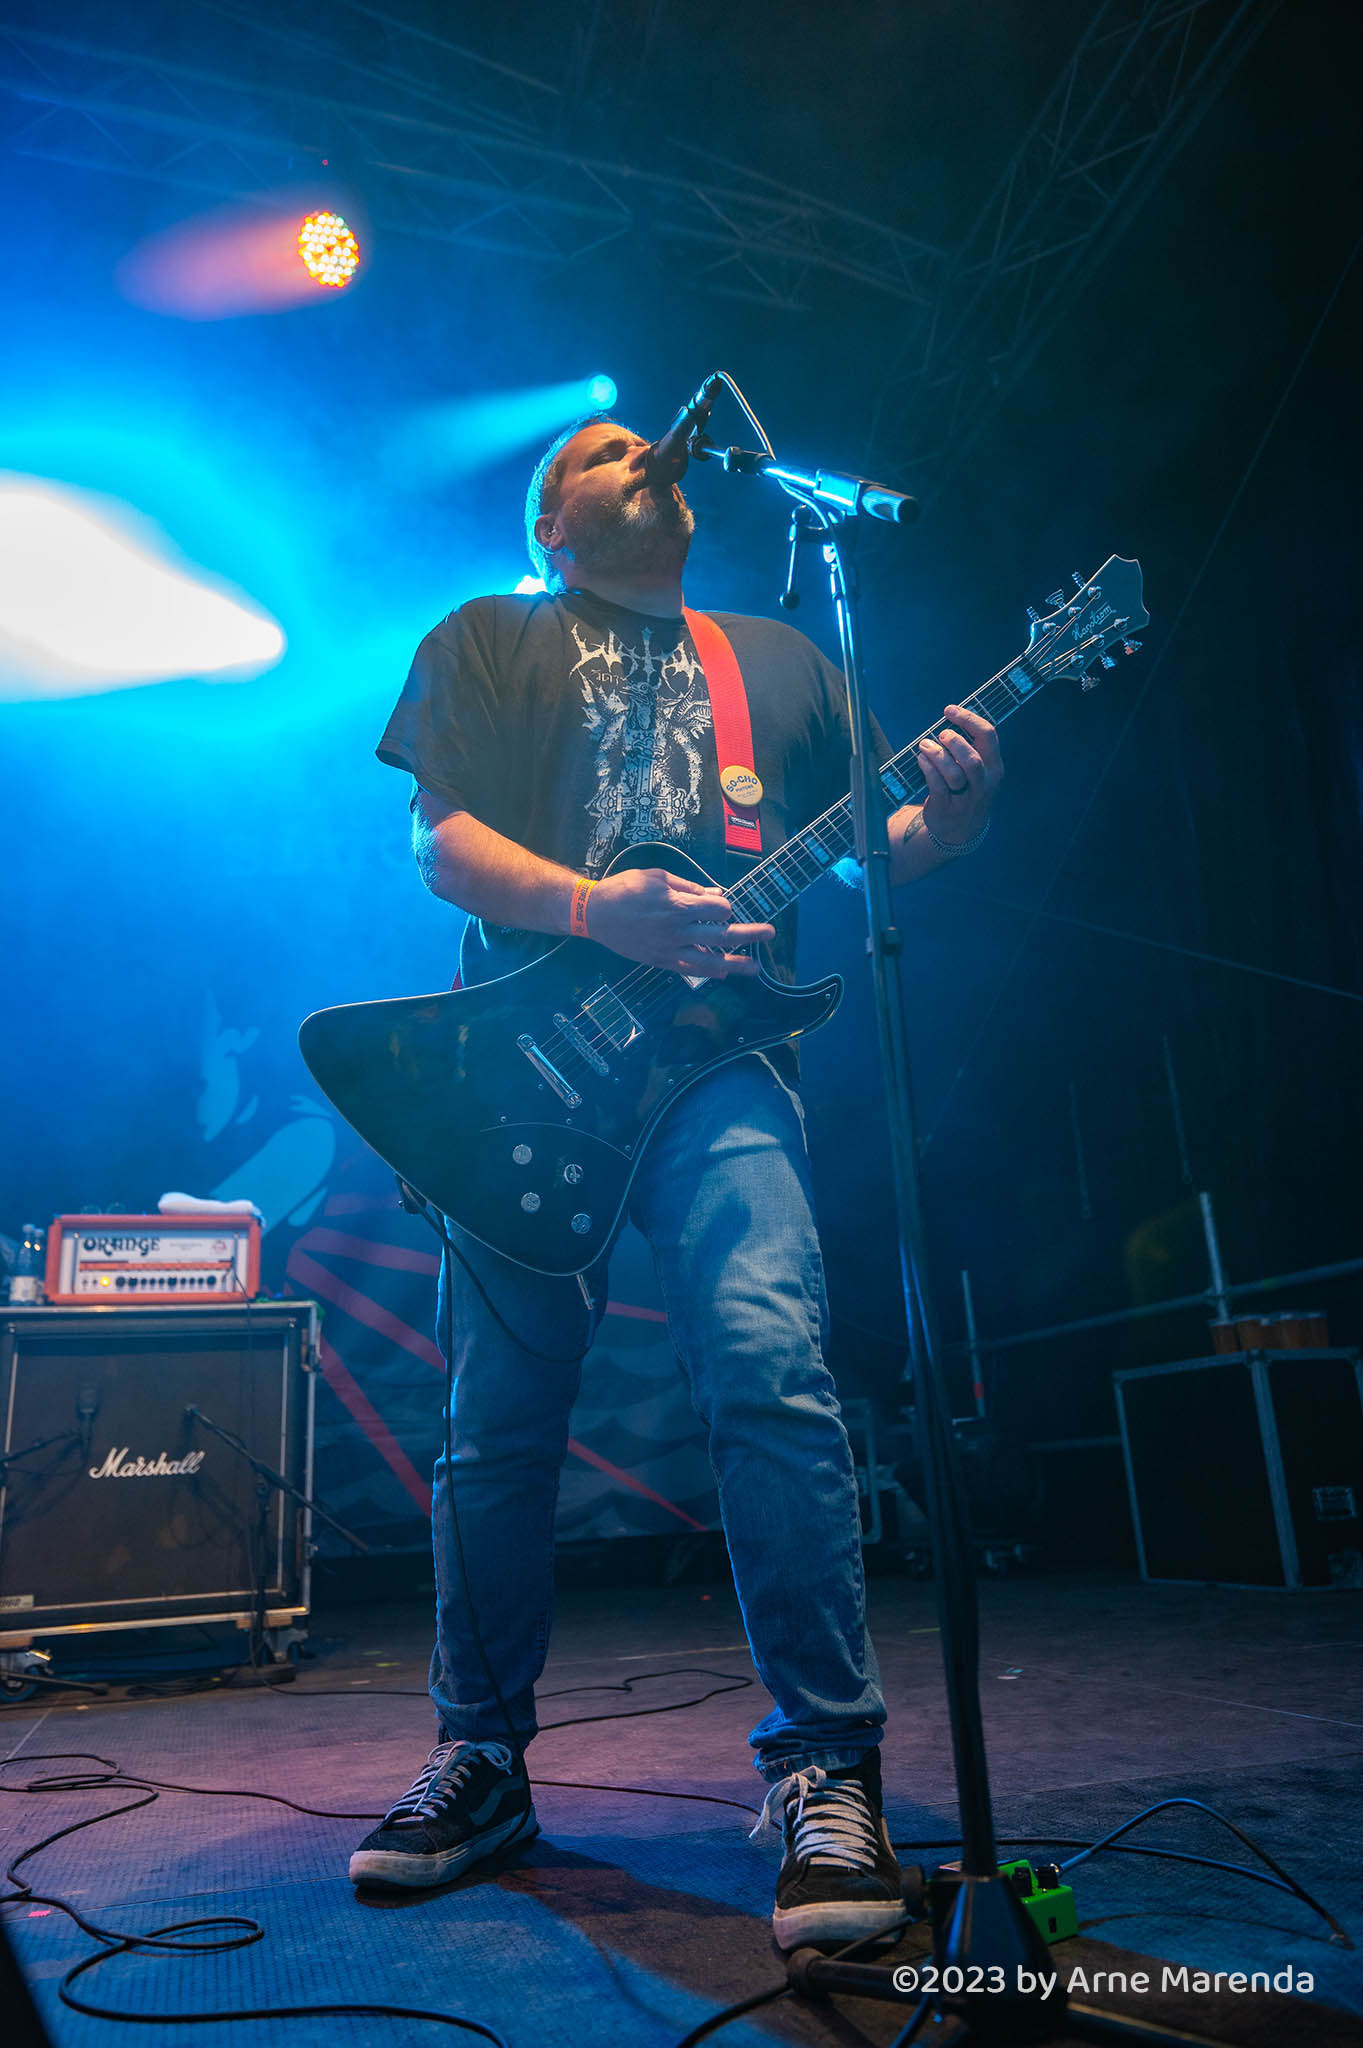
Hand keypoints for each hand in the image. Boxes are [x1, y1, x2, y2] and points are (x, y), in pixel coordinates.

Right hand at [585, 867, 774, 977]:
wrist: (594, 913)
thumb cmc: (624, 889)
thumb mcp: (657, 876)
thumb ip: (688, 887)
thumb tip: (715, 893)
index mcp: (677, 905)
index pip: (717, 909)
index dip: (726, 907)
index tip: (724, 906)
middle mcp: (677, 930)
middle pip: (722, 936)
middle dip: (749, 933)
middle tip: (770, 932)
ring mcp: (669, 949)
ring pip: (709, 960)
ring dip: (735, 963)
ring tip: (755, 967)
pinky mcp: (660, 961)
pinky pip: (689, 970)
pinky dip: (708, 972)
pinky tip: (724, 973)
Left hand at [916, 703, 1002, 843]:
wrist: (960, 830)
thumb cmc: (966, 790)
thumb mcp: (977, 771)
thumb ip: (970, 747)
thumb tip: (949, 719)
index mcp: (994, 767)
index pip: (988, 735)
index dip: (968, 718)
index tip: (949, 710)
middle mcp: (984, 783)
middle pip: (972, 759)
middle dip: (953, 741)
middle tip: (940, 735)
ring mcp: (966, 798)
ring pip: (954, 774)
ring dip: (937, 756)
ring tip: (924, 746)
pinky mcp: (947, 808)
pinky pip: (937, 786)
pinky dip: (927, 769)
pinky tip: (921, 760)